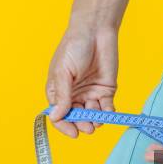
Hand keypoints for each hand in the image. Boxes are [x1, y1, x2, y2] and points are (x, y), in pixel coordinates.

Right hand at [46, 16, 117, 137]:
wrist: (96, 31)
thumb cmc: (74, 47)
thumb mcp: (63, 72)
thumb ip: (62, 95)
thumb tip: (55, 116)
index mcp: (58, 92)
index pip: (59, 115)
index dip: (65, 126)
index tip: (74, 132)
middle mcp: (73, 96)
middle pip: (76, 118)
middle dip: (81, 125)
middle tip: (88, 127)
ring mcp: (89, 94)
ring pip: (91, 116)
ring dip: (94, 121)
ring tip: (97, 120)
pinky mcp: (105, 91)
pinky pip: (106, 108)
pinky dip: (107, 113)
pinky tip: (107, 113)